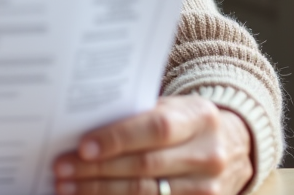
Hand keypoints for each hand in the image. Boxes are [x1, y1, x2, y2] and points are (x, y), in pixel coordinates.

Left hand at [52, 95, 252, 194]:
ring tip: (67, 187)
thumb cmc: (184, 122)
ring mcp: (207, 188)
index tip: (82, 146)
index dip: (118, 139)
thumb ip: (136, 116)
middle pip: (145, 166)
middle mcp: (209, 155)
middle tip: (62, 169)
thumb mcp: (170, 108)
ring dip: (100, 191)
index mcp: (200, 118)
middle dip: (97, 169)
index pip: (156, 129)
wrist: (231, 147)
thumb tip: (81, 130)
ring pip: (145, 193)